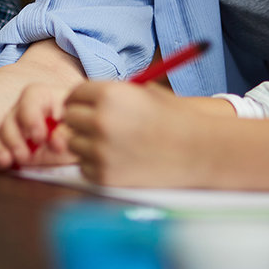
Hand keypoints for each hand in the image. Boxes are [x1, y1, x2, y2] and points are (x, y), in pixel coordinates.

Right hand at [0, 82, 74, 170]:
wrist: (82, 144)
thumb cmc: (81, 129)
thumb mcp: (80, 129)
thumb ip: (68, 132)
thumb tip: (54, 140)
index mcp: (45, 98)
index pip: (30, 97)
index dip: (31, 117)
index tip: (40, 138)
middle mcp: (26, 110)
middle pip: (11, 117)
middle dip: (15, 139)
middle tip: (26, 156)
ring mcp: (16, 127)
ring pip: (1, 132)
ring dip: (4, 148)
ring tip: (14, 162)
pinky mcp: (10, 144)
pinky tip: (2, 165)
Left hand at [63, 80, 209, 187]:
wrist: (199, 151)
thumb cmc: (175, 120)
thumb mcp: (144, 93)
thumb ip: (112, 94)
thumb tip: (82, 100)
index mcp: (110, 94)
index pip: (74, 95)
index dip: (79, 100)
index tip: (83, 107)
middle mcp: (100, 120)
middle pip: (69, 118)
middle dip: (80, 121)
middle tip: (96, 126)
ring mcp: (101, 150)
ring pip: (74, 144)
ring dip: (87, 144)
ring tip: (112, 144)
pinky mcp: (104, 175)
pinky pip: (84, 167)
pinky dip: (95, 165)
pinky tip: (117, 160)